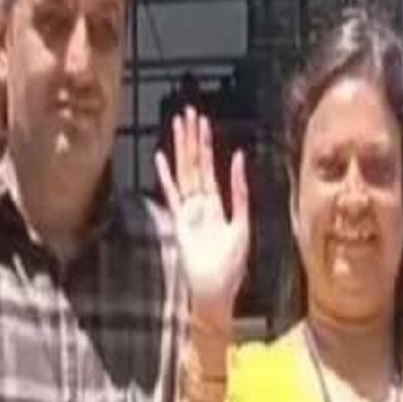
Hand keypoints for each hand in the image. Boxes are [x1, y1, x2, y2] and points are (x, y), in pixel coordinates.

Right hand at [156, 108, 250, 330]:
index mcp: (215, 206)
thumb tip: (241, 160)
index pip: (209, 168)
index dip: (206, 145)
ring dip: (182, 149)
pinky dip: (167, 177)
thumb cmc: (231, 265)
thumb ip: (241, 193)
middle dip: (192, 139)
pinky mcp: (180, 222)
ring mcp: (188, 212)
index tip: (202, 122)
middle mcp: (199, 205)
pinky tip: (161, 158)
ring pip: (184, 173)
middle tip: (188, 112)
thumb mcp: (242, 223)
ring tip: (178, 124)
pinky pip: (173, 195)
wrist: (216, 289)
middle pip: (194, 165)